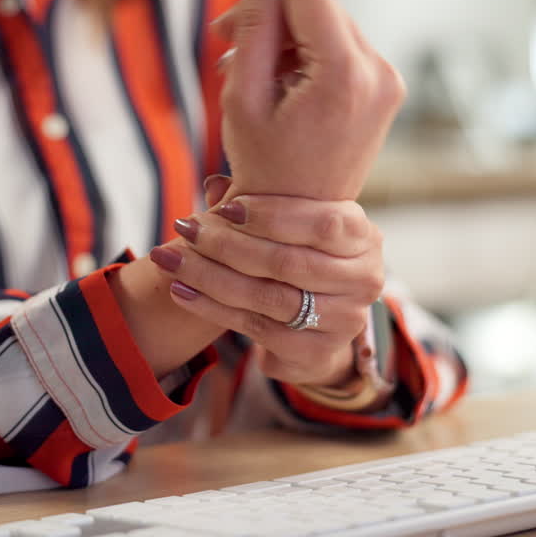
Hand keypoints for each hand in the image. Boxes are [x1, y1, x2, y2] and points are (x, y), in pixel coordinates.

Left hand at [148, 175, 384, 386]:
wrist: (320, 318)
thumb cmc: (301, 252)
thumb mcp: (294, 224)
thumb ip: (261, 204)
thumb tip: (215, 185)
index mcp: (365, 237)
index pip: (324, 223)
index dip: (273, 215)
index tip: (226, 208)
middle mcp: (364, 280)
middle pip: (286, 262)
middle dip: (226, 244)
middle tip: (184, 228)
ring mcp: (344, 320)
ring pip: (265, 296)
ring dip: (210, 275)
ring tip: (170, 258)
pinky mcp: (315, 351)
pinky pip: (253, 325)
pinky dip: (211, 307)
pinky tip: (181, 290)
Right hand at [213, 0, 405, 201]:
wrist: (299, 222)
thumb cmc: (264, 168)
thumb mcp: (243, 96)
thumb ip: (255, 27)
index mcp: (343, 74)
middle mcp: (377, 72)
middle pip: (319, 6)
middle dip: (269, 9)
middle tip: (220, 34)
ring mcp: (387, 81)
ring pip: (328, 24)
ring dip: (284, 32)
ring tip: (238, 62)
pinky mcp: (385, 89)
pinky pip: (340, 48)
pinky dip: (305, 51)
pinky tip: (272, 75)